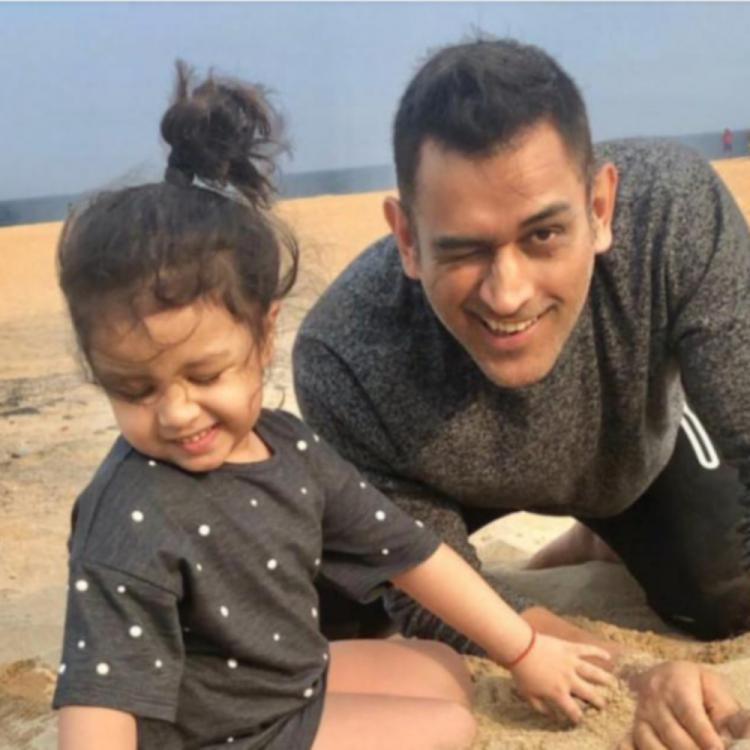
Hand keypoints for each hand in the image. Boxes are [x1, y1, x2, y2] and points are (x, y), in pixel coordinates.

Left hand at [509, 633, 614, 723]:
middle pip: (589, 693)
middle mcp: (569, 680)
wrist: (520, 649)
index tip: (581, 720)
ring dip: (604, 678)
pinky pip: (588, 650)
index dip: (578, 717)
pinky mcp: (570, 648)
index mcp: (559, 693)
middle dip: (599, 701)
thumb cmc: (522, 673)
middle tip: (605, 704)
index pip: (574, 711)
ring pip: (593, 673)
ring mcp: (572, 663)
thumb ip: (542, 708)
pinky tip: (608, 656)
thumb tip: (553, 718)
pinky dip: (598, 652)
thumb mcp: (528, 696)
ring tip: (613, 683)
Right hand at [617, 661, 748, 748]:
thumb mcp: (714, 688)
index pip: (690, 714)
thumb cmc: (695, 684)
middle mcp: (654, 699)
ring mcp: (640, 715)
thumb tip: (745, 738)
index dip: (704, 736)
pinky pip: (628, 744)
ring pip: (649, 742)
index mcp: (676, 684)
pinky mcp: (632, 729)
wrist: (661, 674)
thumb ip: (730, 713)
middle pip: (672, 733)